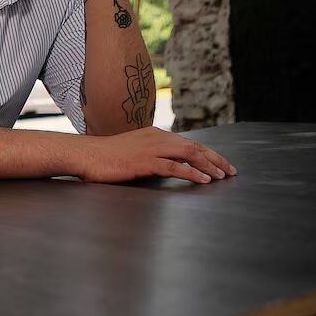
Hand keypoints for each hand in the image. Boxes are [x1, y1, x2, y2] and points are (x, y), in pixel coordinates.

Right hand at [74, 127, 236, 183]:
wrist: (84, 154)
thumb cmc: (104, 157)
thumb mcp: (131, 152)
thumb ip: (150, 156)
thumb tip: (166, 167)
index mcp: (154, 134)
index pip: (188, 143)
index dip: (208, 154)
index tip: (222, 165)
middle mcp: (156, 138)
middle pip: (194, 146)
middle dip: (215, 159)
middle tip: (231, 171)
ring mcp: (151, 149)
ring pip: (189, 154)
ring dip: (209, 166)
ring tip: (222, 177)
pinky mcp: (144, 162)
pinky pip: (174, 167)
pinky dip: (192, 174)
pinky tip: (203, 181)